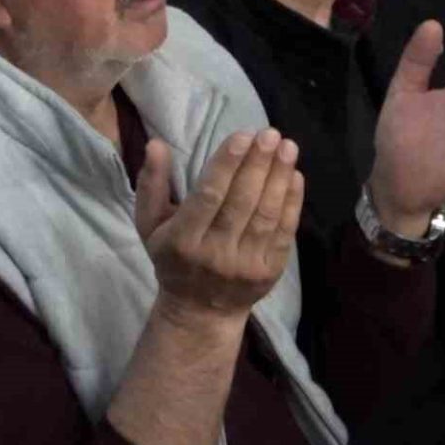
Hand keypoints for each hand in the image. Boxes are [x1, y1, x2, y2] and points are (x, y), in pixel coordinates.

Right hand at [135, 129, 303, 321]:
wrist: (200, 311)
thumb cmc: (173, 259)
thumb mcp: (150, 225)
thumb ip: (151, 184)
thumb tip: (156, 144)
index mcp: (182, 240)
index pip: (208, 196)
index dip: (227, 164)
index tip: (243, 135)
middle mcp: (214, 254)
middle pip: (241, 202)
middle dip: (258, 164)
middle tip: (271, 133)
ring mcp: (245, 265)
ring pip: (265, 215)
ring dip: (279, 178)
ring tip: (287, 147)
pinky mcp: (269, 273)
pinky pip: (283, 233)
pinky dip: (291, 203)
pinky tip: (294, 176)